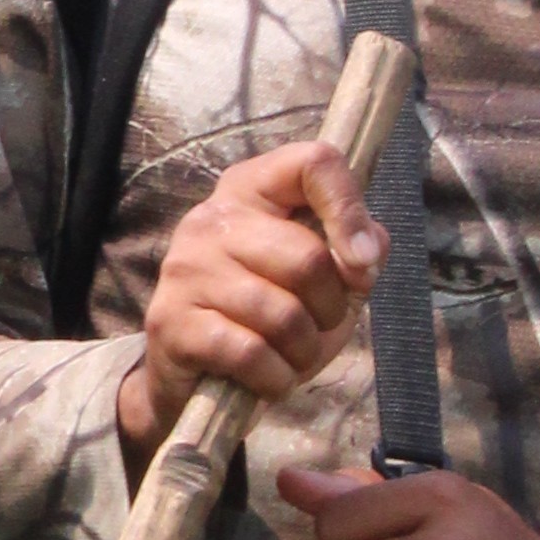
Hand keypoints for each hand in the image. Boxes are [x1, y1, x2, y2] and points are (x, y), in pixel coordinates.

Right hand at [115, 138, 386, 465]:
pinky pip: (251, 354)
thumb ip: (354, 252)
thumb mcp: (320, 280)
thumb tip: (369, 250)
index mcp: (252, 189)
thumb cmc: (267, 318)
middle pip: (306, 257)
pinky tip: (269, 377)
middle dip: (332, 307)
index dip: (350, 208)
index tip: (365, 262)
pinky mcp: (171, 320)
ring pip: (282, 314)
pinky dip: (277, 377)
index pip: (313, 162)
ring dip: (305, 350)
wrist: (190, 373)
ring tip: (294, 354)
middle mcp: (212, 218)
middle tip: (321, 325)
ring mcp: (186, 268)